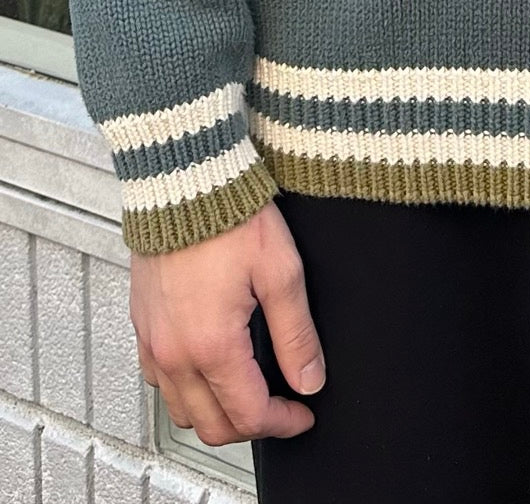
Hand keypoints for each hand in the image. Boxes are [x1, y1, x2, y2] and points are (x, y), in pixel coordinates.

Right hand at [130, 200, 324, 446]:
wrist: (186, 180)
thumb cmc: (231, 216)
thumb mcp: (281, 272)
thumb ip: (297, 334)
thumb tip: (309, 379)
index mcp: (211, 344)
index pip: (248, 414)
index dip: (283, 422)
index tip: (303, 415)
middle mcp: (174, 352)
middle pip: (212, 425)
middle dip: (252, 426)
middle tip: (282, 408)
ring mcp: (153, 340)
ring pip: (181, 410)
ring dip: (216, 413)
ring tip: (249, 392)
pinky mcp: (142, 324)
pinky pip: (159, 381)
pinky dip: (186, 390)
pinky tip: (211, 368)